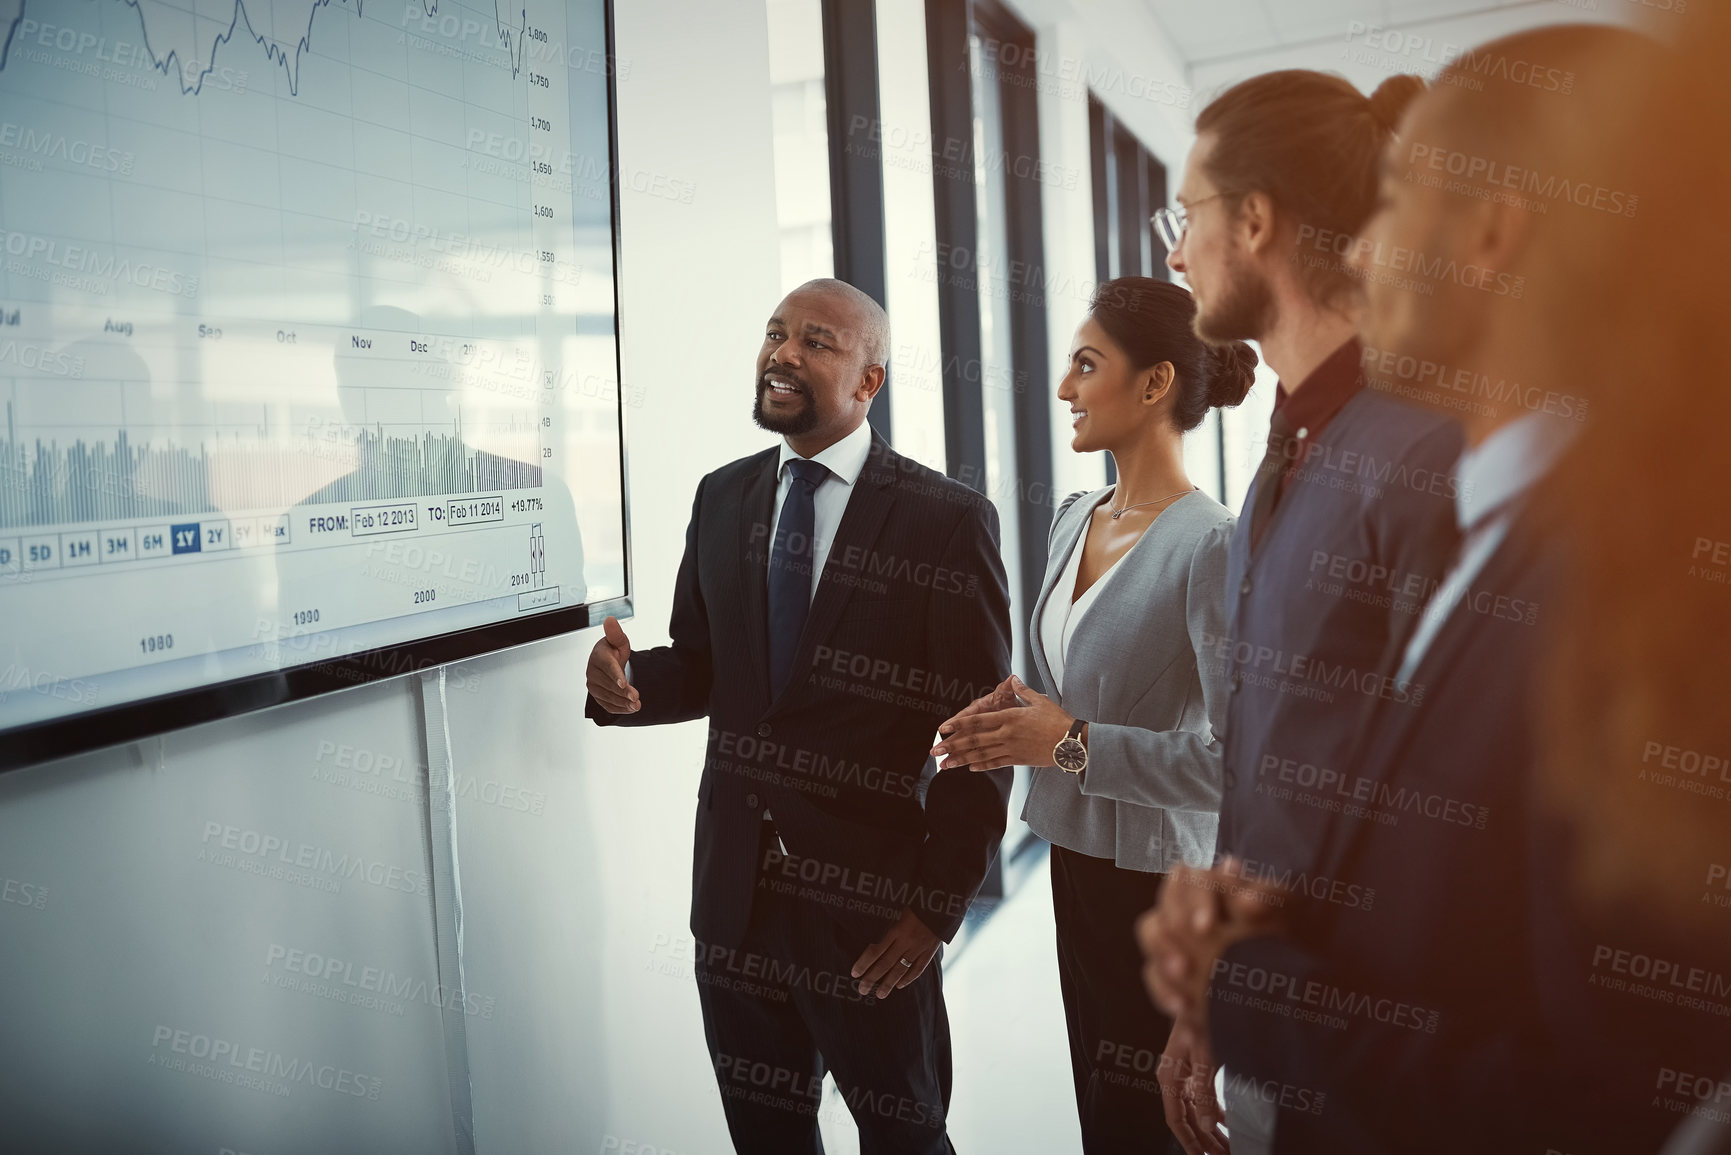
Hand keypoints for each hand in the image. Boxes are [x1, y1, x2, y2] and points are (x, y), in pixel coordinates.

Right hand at [586, 615, 638, 712]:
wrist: (606, 661)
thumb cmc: (613, 650)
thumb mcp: (618, 640)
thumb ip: (616, 633)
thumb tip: (610, 620)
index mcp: (598, 655)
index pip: (608, 667)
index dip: (616, 676)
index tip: (624, 684)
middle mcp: (592, 671)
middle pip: (609, 684)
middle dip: (623, 693)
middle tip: (636, 698)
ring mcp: (593, 684)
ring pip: (607, 696)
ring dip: (622, 703)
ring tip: (636, 706)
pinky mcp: (596, 694)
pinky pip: (605, 704)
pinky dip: (618, 709)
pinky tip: (628, 709)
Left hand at [850, 908, 940, 998]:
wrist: (943, 901)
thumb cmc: (916, 898)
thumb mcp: (896, 904)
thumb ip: (883, 915)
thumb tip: (865, 922)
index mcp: (896, 928)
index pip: (875, 950)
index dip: (864, 963)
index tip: (854, 973)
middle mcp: (906, 941)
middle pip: (886, 963)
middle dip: (872, 978)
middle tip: (862, 989)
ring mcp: (918, 948)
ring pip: (901, 969)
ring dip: (889, 983)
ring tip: (879, 995)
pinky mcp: (929, 951)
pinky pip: (918, 968)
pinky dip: (909, 978)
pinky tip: (900, 985)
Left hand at [930, 675, 1070, 770]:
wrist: (1073, 743)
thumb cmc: (1058, 720)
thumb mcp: (1040, 701)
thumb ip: (1023, 690)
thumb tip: (1014, 678)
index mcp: (1009, 717)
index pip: (977, 721)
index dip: (957, 726)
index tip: (942, 729)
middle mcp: (1006, 734)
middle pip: (974, 740)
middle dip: (952, 746)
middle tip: (934, 752)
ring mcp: (1011, 749)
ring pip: (981, 755)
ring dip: (961, 760)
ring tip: (945, 765)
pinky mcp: (1018, 760)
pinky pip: (996, 763)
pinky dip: (982, 765)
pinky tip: (970, 767)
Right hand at [1137, 859, 1287, 1028]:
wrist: (1290, 962)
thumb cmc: (1285, 921)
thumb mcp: (1284, 905)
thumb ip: (1268, 897)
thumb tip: (1247, 903)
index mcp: (1206, 884)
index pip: (1184, 880)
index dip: (1190, 903)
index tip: (1205, 928)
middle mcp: (1182, 908)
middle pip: (1156, 918)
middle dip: (1165, 944)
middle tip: (1185, 969)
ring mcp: (1173, 939)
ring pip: (1150, 944)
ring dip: (1162, 968)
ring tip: (1183, 996)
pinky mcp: (1171, 970)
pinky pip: (1155, 979)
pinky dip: (1166, 995)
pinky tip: (1185, 1015)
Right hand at [1159, 1018, 1229, 1154]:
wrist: (1198, 992)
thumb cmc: (1197, 1018)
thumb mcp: (1204, 1056)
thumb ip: (1205, 1091)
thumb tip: (1208, 1123)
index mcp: (1169, 1077)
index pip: (1176, 1120)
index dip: (1188, 1142)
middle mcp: (1174, 1079)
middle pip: (1188, 1119)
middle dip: (1205, 1141)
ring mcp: (1184, 1075)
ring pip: (1197, 1111)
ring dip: (1212, 1130)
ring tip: (1228, 1148)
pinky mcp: (1195, 1069)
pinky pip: (1204, 1098)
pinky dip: (1216, 1113)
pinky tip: (1228, 1124)